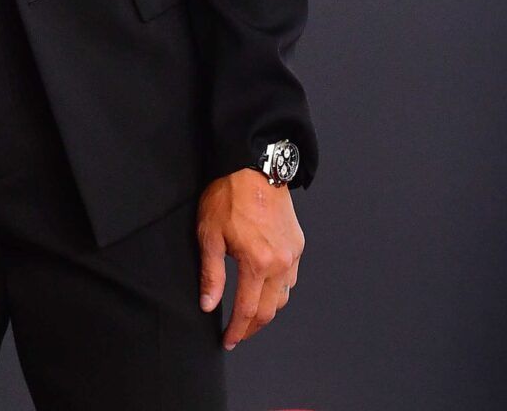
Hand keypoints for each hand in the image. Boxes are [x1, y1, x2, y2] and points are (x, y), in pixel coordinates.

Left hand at [196, 167, 302, 349]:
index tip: (228, 340)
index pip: (248, 310)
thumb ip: (211, 274)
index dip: (237, 330)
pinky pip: (291, 278)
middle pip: (269, 309)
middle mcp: (281, 262)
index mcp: (257, 262)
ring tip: (249, 316)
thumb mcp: (209, 235)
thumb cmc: (228, 196)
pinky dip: (279, 291)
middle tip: (238, 334)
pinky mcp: (297, 244)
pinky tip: (265, 290)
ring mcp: (292, 254)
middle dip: (252, 326)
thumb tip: (208, 304)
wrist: (252, 167)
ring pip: (284, 296)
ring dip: (267, 311)